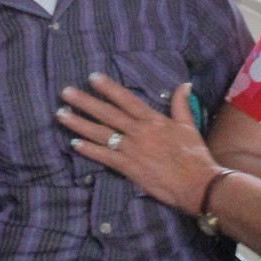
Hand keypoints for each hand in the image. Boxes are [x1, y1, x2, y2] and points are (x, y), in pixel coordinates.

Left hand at [57, 74, 219, 215]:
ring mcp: (132, 149)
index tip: (92, 77)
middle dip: (85, 102)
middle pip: (108, 114)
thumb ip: (182, 105)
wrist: (198, 183)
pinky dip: (89, 150)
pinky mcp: (130, 168)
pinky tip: (74, 143)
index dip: (108, 88)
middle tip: (66, 92)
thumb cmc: (195, 155)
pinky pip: (105, 156)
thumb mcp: (189, 126)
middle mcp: (139, 131)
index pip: (126, 100)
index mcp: (153, 120)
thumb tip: (184, 84)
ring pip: (101, 133)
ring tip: (61, 114)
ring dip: (80, 123)